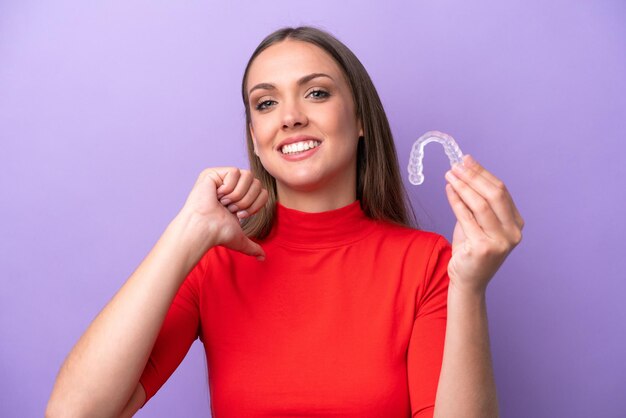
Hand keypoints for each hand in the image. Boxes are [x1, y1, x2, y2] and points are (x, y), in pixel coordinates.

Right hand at [180, 167, 268, 259]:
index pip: (263, 192)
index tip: (239, 215)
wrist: (204, 229)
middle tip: (230, 209)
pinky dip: (229, 187)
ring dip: (238, 194)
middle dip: (246, 201)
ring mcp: (222, 177)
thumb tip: (263, 258)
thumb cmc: (218, 234)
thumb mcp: (239, 239)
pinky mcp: (213, 172)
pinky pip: (235, 172)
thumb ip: (252, 246)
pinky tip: (217, 195)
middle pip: (257, 183)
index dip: (255, 205)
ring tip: (223, 202)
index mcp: (239, 196)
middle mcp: (231, 185)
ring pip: (248, 175)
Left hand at [444, 155, 523, 293]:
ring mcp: (500, 241)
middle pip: (494, 195)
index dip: (482, 173)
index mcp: (517, 223)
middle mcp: (513, 232)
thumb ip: (475, 201)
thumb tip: (464, 170)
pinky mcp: (484, 248)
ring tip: (450, 175)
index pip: (501, 190)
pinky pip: (467, 218)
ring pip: (481, 204)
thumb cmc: (471, 249)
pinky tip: (449, 190)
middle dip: (474, 176)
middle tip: (457, 165)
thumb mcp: (477, 222)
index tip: (467, 160)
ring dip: (463, 186)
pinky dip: (456, 201)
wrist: (467, 280)